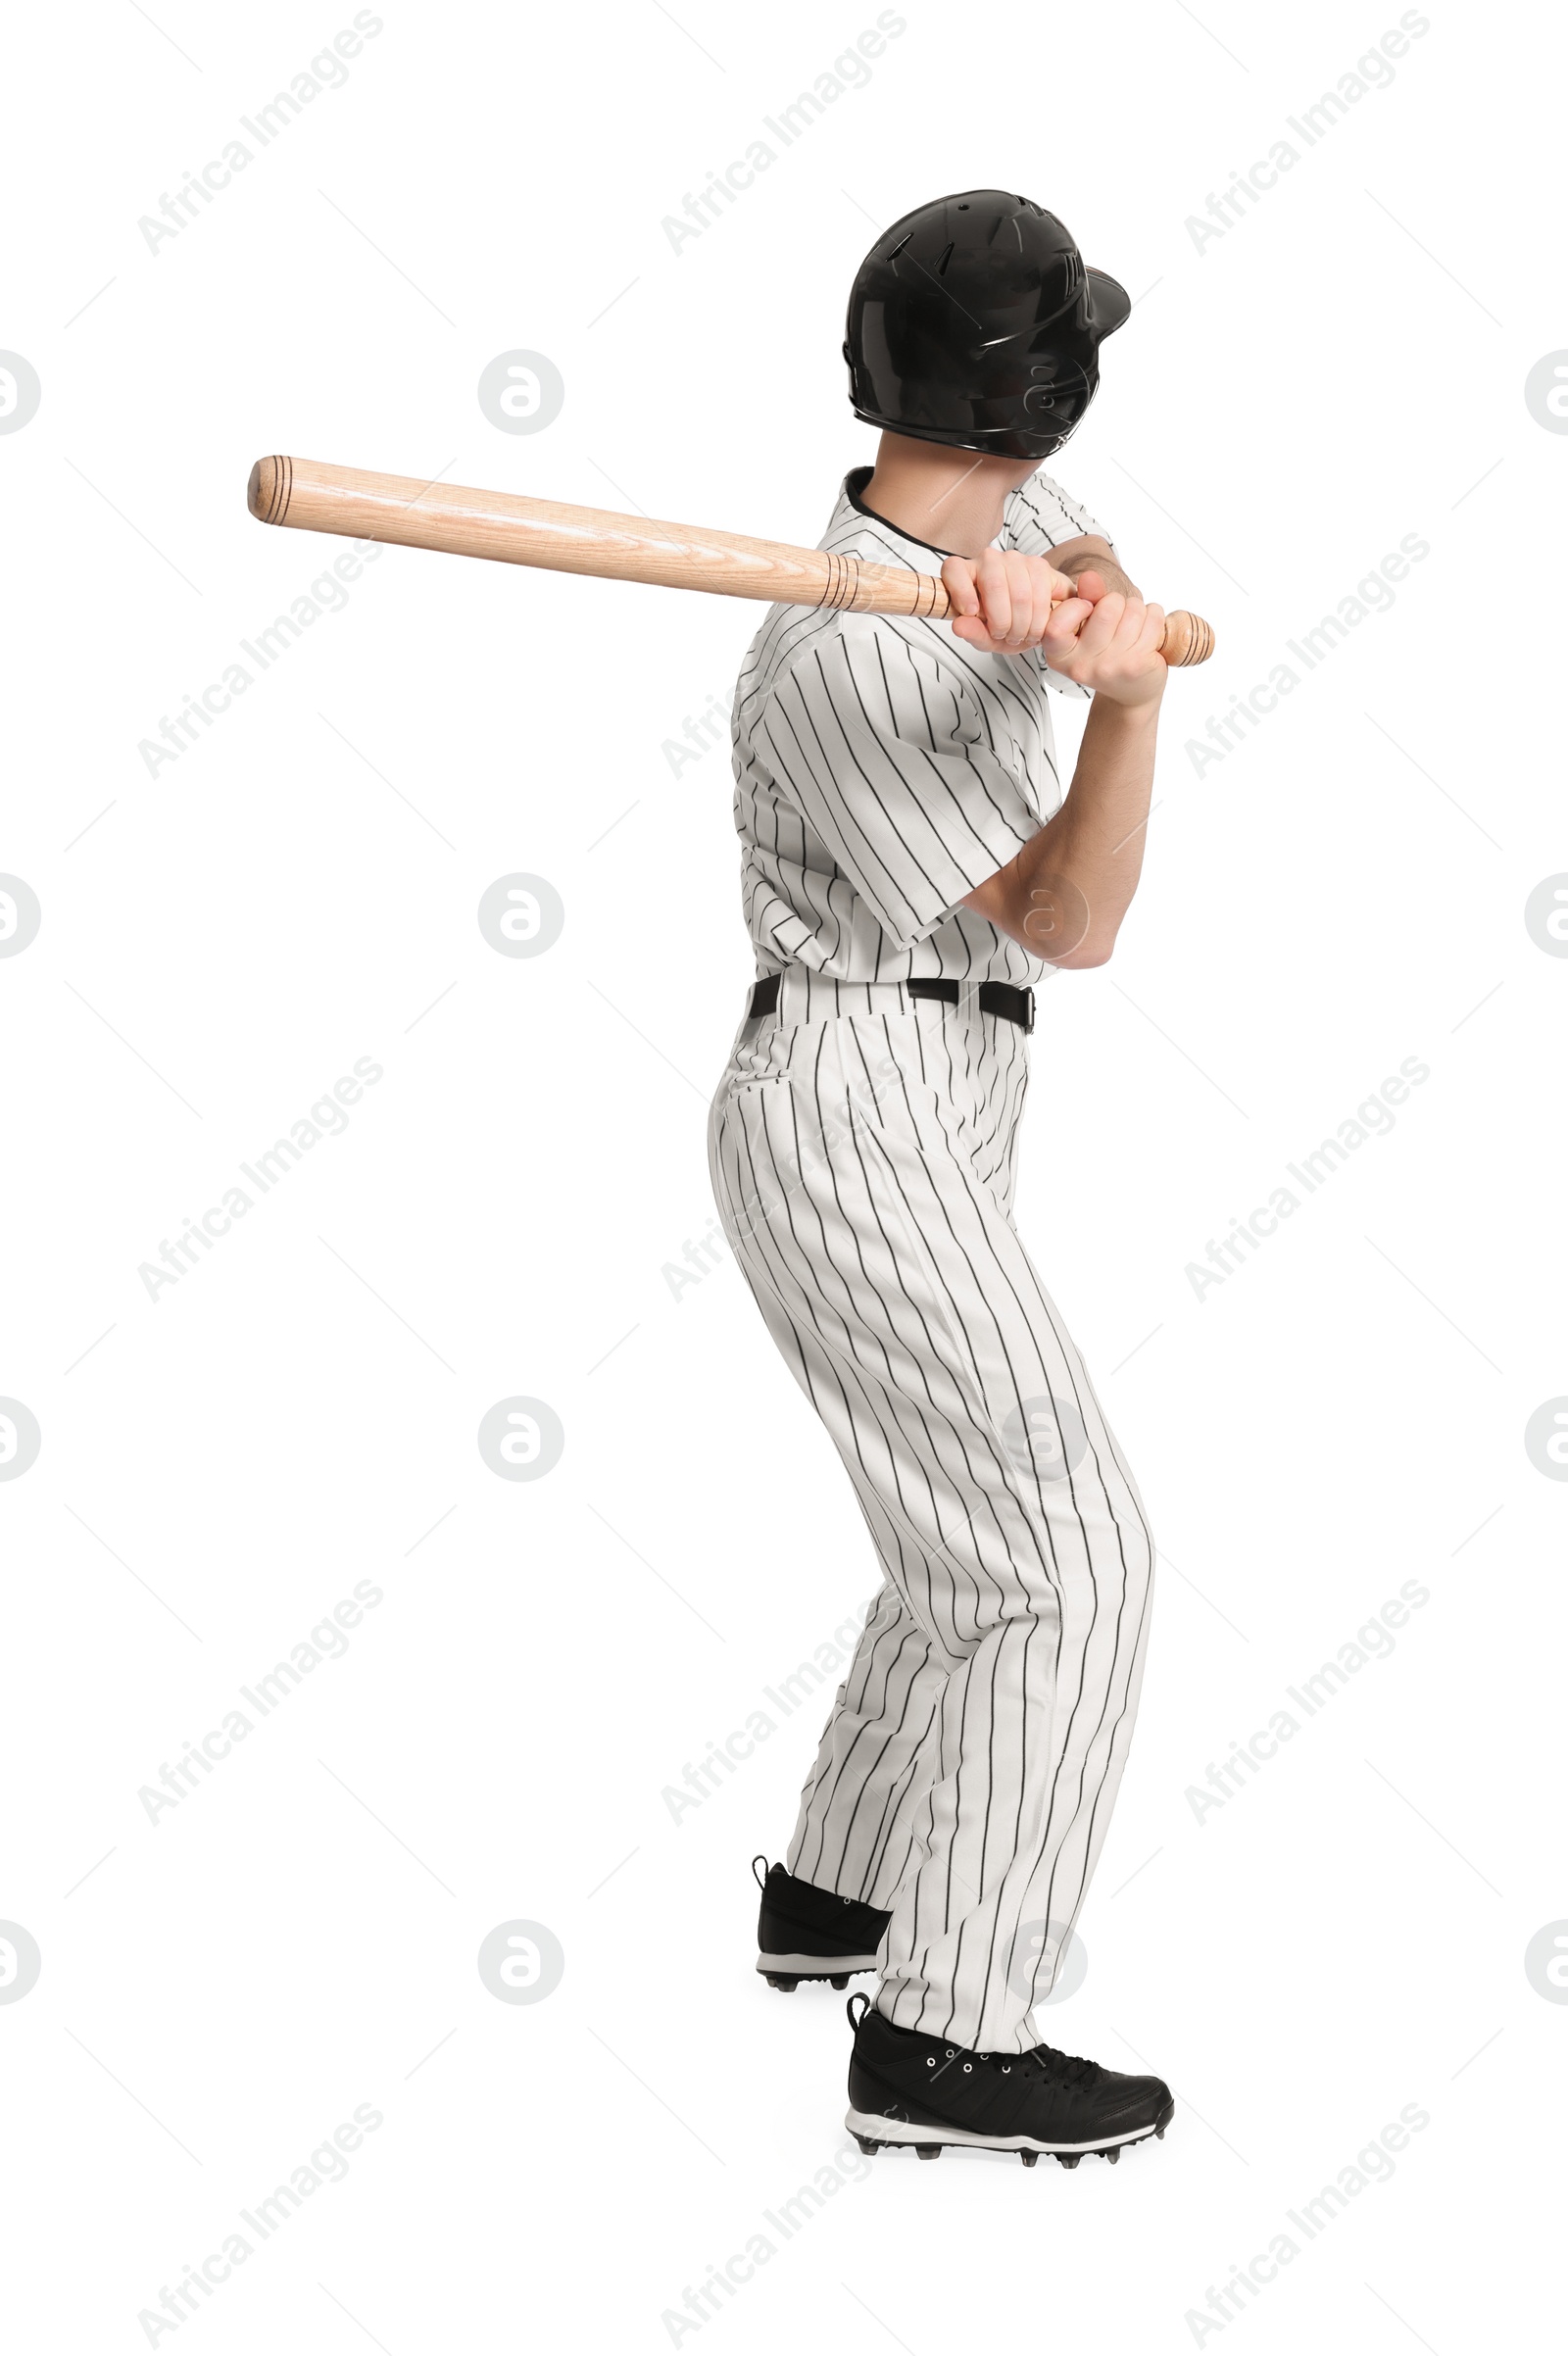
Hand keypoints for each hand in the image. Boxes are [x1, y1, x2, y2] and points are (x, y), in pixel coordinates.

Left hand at [941, 548, 1076, 653]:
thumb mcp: (986, 639)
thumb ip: (973, 633)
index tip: (970, 611)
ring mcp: (1015, 559)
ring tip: (1021, 635)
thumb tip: (958, 625)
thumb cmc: (1004, 627)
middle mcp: (989, 560)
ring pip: (1020, 594)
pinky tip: (1035, 627)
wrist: (1033, 624)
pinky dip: (1039, 619)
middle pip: (994, 585)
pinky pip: (1040, 593)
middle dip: (1002, 621)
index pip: (954, 569)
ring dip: (1022, 624)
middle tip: (1006, 637)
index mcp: (966, 573)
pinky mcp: (1039, 564)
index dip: (960, 590)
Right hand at [1038, 569, 1167, 707]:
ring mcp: (1110, 667)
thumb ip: (1086, 599)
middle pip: (1107, 608)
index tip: (1087, 610)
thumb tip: (1089, 577)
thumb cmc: (1106, 653)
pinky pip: (1152, 618)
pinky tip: (1148, 631)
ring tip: (1134, 627)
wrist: (1132, 692)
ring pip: (1133, 610)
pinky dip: (1154, 616)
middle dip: (1118, 602)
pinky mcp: (1137, 665)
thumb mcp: (1087, 628)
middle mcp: (1082, 665)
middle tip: (1118, 618)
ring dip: (1138, 610)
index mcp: (1060, 656)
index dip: (1077, 606)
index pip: (1057, 625)